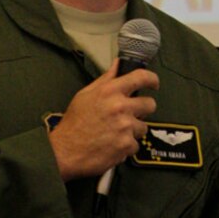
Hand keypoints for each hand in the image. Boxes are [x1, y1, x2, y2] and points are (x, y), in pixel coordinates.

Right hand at [47, 61, 157, 181]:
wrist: (64, 152)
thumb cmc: (73, 124)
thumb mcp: (85, 94)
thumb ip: (106, 79)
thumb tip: (117, 65)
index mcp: (110, 91)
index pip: (141, 77)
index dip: (152, 79)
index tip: (154, 83)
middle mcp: (120, 107)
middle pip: (150, 104)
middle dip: (142, 109)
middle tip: (131, 114)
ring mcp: (125, 127)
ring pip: (143, 127)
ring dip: (133, 130)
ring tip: (115, 132)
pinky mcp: (126, 145)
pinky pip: (135, 145)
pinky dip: (126, 147)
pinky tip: (113, 144)